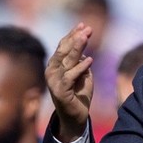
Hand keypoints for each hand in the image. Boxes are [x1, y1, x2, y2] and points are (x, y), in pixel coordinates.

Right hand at [45, 23, 93, 141]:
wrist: (75, 117)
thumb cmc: (79, 94)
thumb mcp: (83, 75)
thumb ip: (82, 62)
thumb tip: (85, 51)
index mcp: (55, 65)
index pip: (63, 46)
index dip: (73, 35)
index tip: (83, 25)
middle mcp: (51, 71)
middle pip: (64, 50)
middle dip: (76, 38)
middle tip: (87, 29)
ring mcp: (54, 81)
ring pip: (66, 61)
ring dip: (77, 48)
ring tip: (86, 37)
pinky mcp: (60, 91)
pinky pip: (70, 76)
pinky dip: (80, 68)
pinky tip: (90, 60)